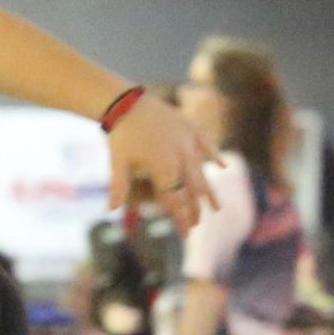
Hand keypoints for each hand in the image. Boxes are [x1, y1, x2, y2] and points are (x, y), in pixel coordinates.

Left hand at [106, 92, 220, 235]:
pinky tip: (223, 166)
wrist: (126, 101)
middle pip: (191, 188)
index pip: (175, 198)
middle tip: (196, 225)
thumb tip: (110, 210)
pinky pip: (206, 143)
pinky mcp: (190, 126)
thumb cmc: (120, 134)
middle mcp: (180, 154)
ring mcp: (188, 140)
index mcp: (163, 166)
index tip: (187, 234)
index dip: (181, 218)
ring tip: (217, 208)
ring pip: (201, 170)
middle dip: (195, 209)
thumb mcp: (117, 163)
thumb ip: (118, 187)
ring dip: (208, 190)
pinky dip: (214, 155)